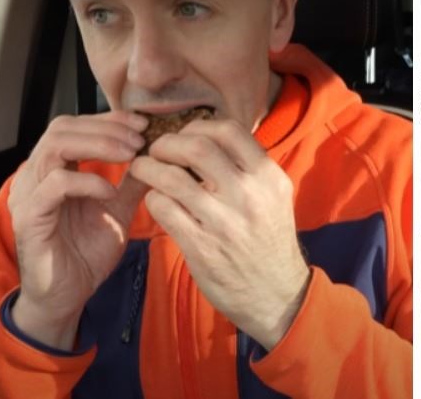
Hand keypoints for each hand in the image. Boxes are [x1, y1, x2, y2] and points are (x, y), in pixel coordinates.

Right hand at [8, 111, 148, 349]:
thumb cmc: (88, 251)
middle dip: (107, 128)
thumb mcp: (120, 208)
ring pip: (55, 147)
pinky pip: (54, 185)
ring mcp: (29, 195)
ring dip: (99, 145)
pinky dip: (87, 181)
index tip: (144, 124)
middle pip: (63, 127)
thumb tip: (162, 154)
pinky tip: (110, 192)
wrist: (69, 295)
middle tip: (140, 139)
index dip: (110, 119)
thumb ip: (134, 181)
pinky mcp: (30, 218)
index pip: (76, 124)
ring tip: (131, 155)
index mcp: (55, 169)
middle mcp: (37, 176)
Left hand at [129, 119, 309, 349]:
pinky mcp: (201, 246)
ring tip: (143, 169)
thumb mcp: (274, 196)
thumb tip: (207, 138)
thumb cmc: (269, 238)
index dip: (198, 126)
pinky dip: (152, 198)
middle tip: (157, 150)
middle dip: (167, 143)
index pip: (229, 130)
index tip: (185, 136)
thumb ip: (248, 168)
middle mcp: (249, 194)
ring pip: (172, 177)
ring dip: (149, 168)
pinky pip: (163, 209)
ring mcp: (224, 221)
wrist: (276, 293)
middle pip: (197, 147)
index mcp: (268, 176)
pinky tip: (154, 200)